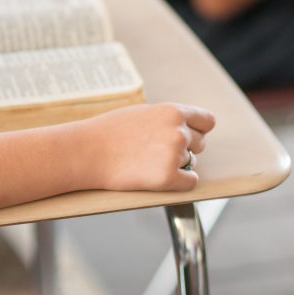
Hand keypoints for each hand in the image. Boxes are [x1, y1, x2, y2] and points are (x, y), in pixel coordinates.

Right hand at [77, 103, 215, 192]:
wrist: (86, 151)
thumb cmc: (109, 132)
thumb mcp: (143, 113)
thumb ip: (168, 119)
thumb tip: (188, 128)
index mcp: (173, 111)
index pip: (207, 121)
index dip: (198, 130)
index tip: (190, 136)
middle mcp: (178, 132)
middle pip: (200, 143)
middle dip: (186, 148)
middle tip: (158, 151)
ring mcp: (174, 155)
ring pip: (191, 163)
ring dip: (175, 164)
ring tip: (146, 161)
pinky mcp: (167, 178)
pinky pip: (190, 182)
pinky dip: (178, 183)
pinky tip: (156, 176)